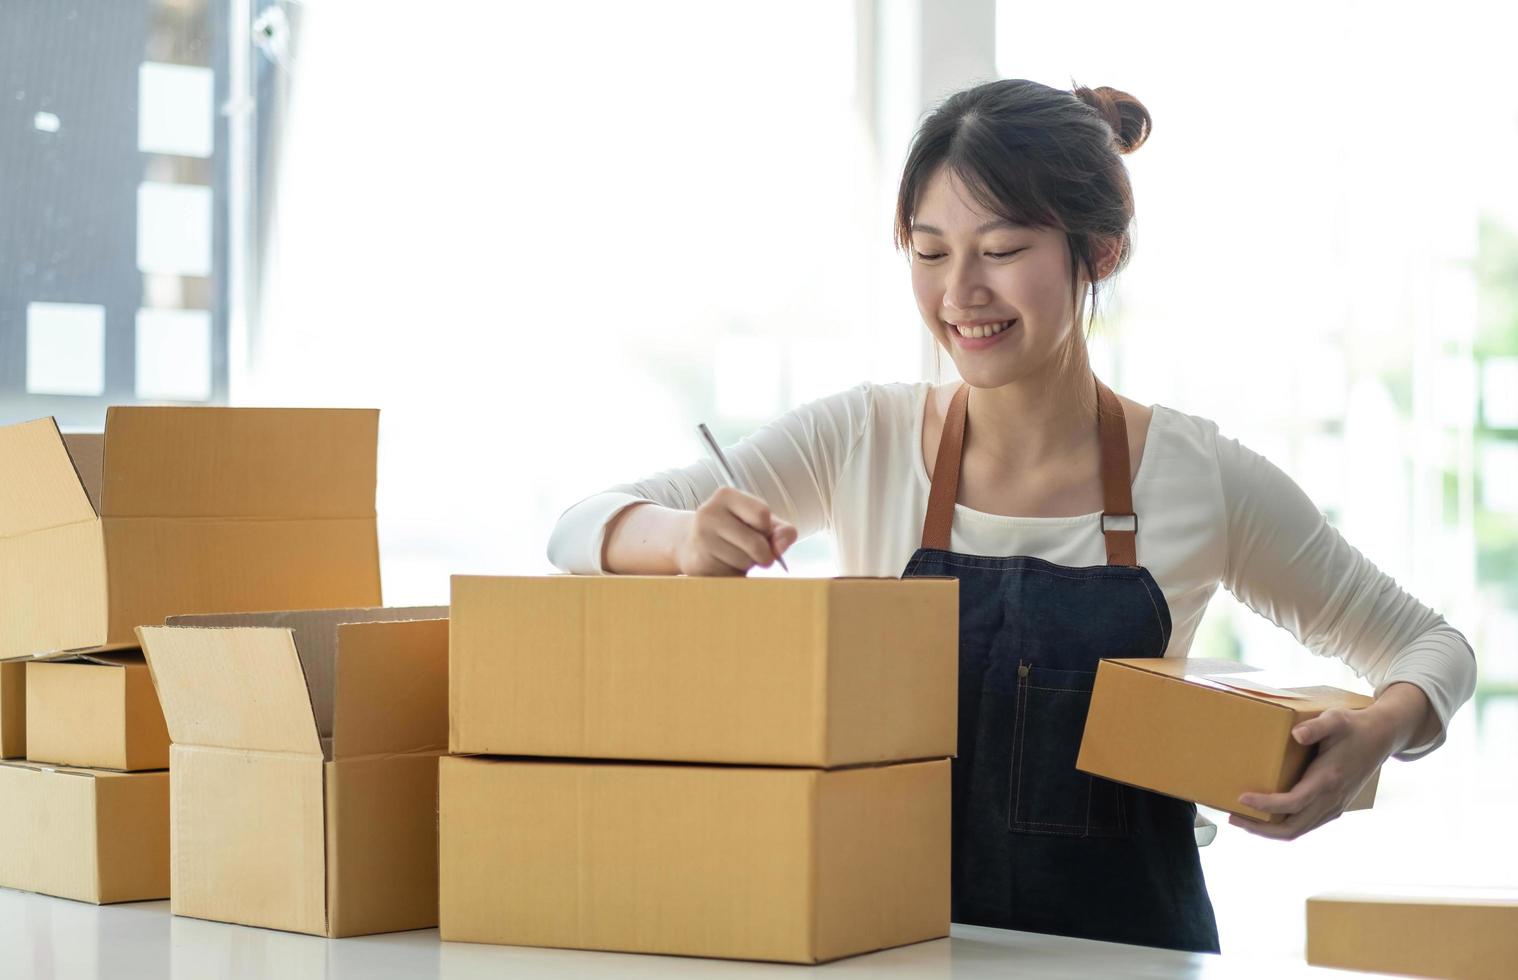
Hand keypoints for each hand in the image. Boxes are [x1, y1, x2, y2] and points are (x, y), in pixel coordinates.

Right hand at [674, 487, 797, 576]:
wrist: (691, 545)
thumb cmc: (735, 531)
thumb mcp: (762, 524)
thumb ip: (782, 532)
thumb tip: (779, 549)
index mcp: (726, 495)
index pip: (762, 514)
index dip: (766, 529)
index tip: (757, 530)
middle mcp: (708, 513)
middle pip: (757, 544)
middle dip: (762, 554)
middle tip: (750, 551)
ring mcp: (699, 539)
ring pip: (744, 563)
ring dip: (746, 565)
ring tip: (732, 556)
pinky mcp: (696, 563)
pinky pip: (730, 576)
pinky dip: (733, 576)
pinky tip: (722, 565)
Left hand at [1229, 706, 1398, 841]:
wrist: (1381, 738)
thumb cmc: (1353, 726)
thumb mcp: (1336, 720)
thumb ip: (1317, 727)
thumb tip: (1296, 734)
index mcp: (1328, 780)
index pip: (1293, 803)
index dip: (1266, 805)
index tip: (1241, 798)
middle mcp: (1331, 799)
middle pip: (1292, 828)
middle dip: (1260, 828)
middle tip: (1232, 817)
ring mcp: (1334, 806)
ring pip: (1299, 830)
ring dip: (1269, 830)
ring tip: (1242, 820)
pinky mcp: (1334, 807)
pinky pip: (1306, 824)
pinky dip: (1283, 826)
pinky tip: (1266, 817)